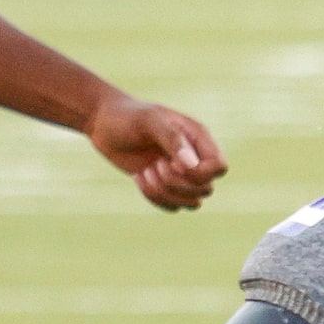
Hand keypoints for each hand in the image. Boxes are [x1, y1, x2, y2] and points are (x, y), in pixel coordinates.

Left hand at [88, 92, 225, 210]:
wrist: (104, 124)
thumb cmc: (128, 116)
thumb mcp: (150, 120)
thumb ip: (172, 139)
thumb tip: (191, 165)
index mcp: (198, 138)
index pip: (219, 167)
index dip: (200, 173)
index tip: (173, 162)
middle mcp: (194, 158)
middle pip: (206, 189)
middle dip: (177, 183)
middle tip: (155, 165)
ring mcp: (180, 175)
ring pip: (193, 203)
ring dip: (166, 194)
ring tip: (146, 172)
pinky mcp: (165, 187)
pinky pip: (174, 207)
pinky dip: (155, 198)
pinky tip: (138, 177)